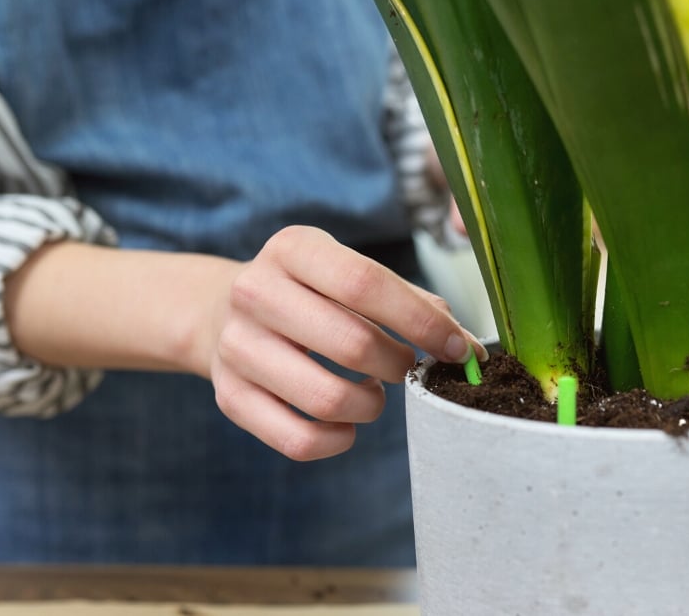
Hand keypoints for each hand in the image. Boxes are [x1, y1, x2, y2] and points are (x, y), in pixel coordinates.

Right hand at [208, 226, 483, 460]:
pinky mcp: (230, 396)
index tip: (457, 348)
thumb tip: (466, 347)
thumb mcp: (348, 273)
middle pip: (351, 343)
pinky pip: (299, 440)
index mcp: (293, 248)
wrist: (222, 313)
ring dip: (372, 405)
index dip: (421, 321)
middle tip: (408, 367)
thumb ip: (410, 301)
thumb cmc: (310, 294)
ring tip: (375, 393)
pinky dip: (339, 439)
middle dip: (399, 364)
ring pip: (326, 398)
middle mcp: (255, 292)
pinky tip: (347, 422)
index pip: (366, 284)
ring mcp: (237, 347)